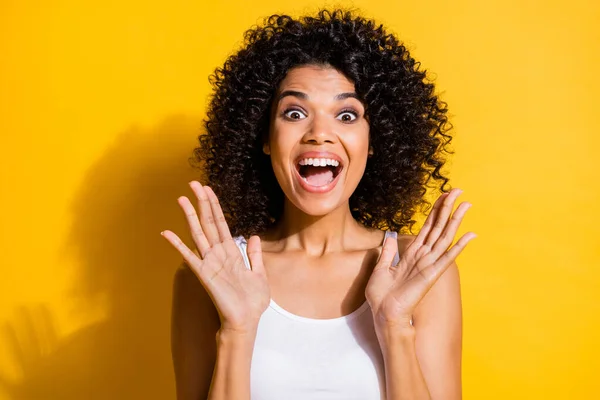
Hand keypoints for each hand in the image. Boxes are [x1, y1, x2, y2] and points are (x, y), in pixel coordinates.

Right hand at [161, 181, 269, 332]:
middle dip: (202, 203)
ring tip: (181, 199)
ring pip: (198, 234)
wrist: (247, 321)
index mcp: (231, 253)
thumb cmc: (252, 302)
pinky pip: (189, 256)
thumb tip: (253, 237)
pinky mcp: (204, 274)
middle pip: (208, 223)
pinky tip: (167, 233)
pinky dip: (178, 244)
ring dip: (190, 216)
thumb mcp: (260, 274)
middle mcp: (218, 254)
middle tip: (193, 184)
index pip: (221, 223)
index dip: (215, 206)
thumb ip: (255, 255)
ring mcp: (210, 263)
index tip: (208, 189)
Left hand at [365, 188, 475, 330]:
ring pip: (445, 237)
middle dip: (448, 208)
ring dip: (455, 220)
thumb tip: (389, 237)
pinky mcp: (432, 274)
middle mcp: (423, 256)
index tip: (444, 195)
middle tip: (458, 190)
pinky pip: (447, 258)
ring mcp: (429, 264)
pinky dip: (459, 246)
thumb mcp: (380, 268)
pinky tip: (470, 235)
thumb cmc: (381, 295)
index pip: (426, 227)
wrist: (383, 313)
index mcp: (411, 253)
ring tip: (467, 204)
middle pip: (438, 227)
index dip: (435, 210)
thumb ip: (387, 253)